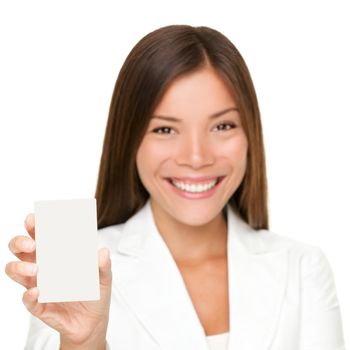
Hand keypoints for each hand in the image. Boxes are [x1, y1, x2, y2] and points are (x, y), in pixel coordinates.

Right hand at [5, 213, 111, 348]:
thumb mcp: (104, 277)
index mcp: (56, 254)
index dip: (34, 225)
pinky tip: (37, 292)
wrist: (92, 322)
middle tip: (32, 244)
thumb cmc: (95, 292)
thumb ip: (103, 266)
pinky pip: (27, 299)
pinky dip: (29, 295)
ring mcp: (37, 284)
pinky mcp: (37, 305)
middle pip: (19, 248)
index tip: (34, 219)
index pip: (40, 235)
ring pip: (14, 270)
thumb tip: (103, 252)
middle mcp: (42, 266)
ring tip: (36, 269)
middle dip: (20, 241)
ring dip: (20, 267)